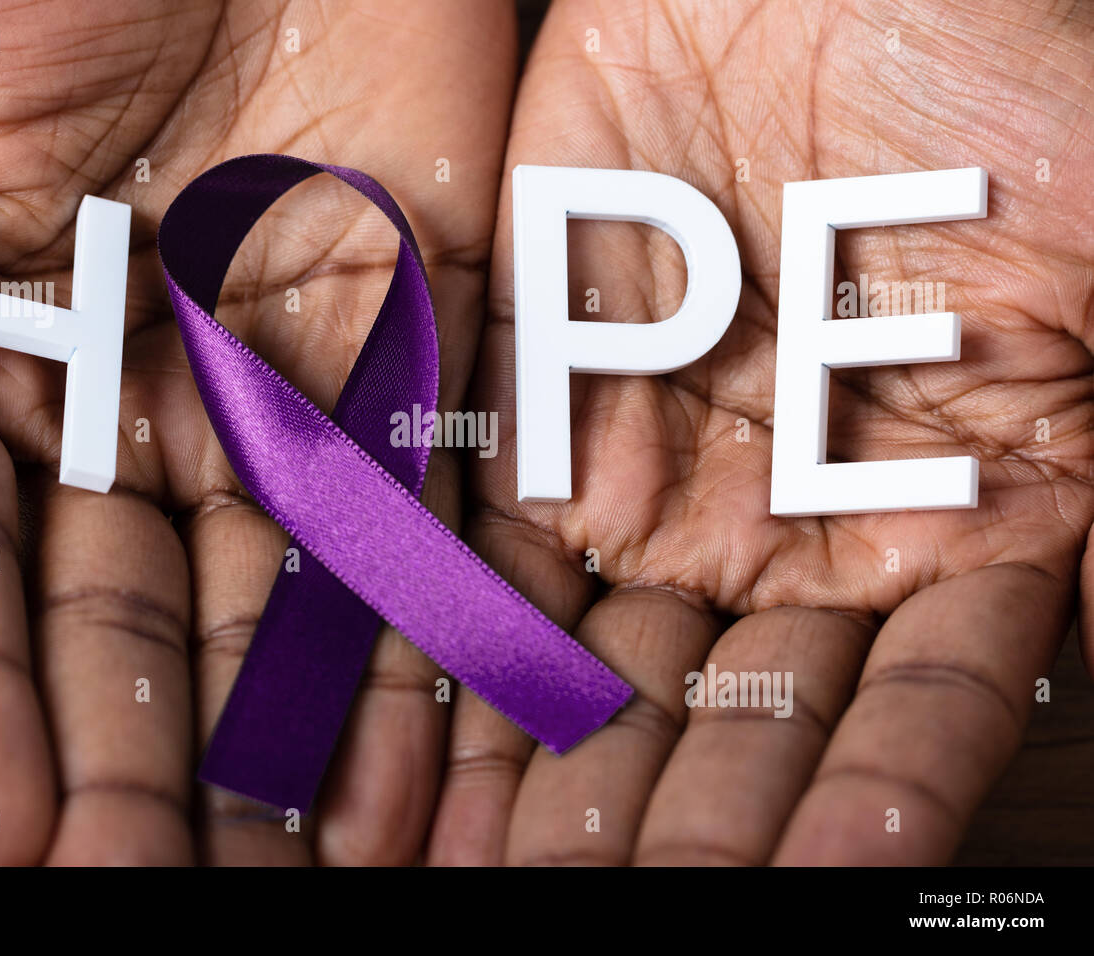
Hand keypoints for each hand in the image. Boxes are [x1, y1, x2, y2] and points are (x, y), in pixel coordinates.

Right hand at [0, 0, 515, 863]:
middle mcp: (123, 372)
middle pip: (126, 603)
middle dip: (136, 752)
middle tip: (145, 888)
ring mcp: (270, 358)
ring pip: (277, 578)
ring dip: (282, 720)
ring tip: (296, 863)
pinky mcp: (406, 326)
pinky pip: (411, 491)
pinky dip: (411, 613)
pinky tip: (406, 739)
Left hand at [426, 0, 1093, 864]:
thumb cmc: (1006, 81)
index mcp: (940, 516)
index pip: (905, 704)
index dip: (876, 800)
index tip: (842, 885)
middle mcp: (787, 513)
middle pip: (724, 707)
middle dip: (670, 824)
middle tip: (606, 913)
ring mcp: (656, 458)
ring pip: (586, 648)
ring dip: (535, 764)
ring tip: (479, 871)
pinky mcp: (538, 387)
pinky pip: (478, 523)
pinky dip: (443, 623)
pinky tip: (411, 727)